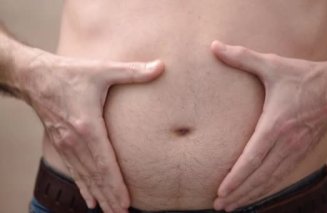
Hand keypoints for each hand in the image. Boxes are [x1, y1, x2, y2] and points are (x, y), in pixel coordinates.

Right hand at [18, 49, 163, 212]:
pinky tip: (89, 200)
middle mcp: (75, 141)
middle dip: (109, 197)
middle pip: (95, 176)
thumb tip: (161, 66)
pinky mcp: (62, 145)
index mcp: (87, 126)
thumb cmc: (70, 74)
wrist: (35, 77)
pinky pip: (74, 171)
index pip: (104, 163)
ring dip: (98, 196)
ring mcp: (66, 145)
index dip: (115, 184)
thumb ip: (133, 71)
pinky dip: (83, 187)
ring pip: (85, 177)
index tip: (125, 202)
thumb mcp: (103, 69)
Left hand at [211, 41, 326, 210]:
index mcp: (276, 124)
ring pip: (271, 179)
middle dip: (239, 193)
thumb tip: (215, 47)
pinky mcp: (302, 151)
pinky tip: (256, 194)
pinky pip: (283, 175)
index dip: (236, 178)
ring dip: (252, 195)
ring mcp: (296, 149)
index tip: (220, 192)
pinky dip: (267, 187)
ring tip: (234, 207)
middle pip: (260, 176)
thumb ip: (242, 57)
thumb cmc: (303, 76)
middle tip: (219, 207)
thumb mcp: (272, 64)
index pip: (252, 159)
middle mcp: (286, 142)